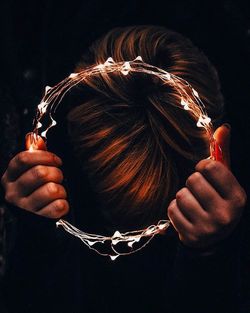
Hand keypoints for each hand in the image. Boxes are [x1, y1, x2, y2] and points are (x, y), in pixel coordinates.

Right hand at [1, 150, 68, 218]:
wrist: (33, 223)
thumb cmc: (34, 193)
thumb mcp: (30, 174)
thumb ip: (35, 156)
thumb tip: (38, 139)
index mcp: (9, 178)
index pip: (24, 158)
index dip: (45, 156)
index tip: (56, 160)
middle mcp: (13, 193)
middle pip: (40, 172)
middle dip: (57, 173)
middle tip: (58, 178)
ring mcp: (24, 208)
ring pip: (52, 189)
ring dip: (61, 190)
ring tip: (57, 193)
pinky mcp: (38, 220)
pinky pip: (59, 205)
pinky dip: (64, 204)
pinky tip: (58, 204)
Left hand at [167, 125, 246, 247]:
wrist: (213, 239)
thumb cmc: (218, 202)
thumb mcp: (225, 180)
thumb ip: (223, 154)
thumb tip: (223, 127)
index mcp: (238, 198)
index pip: (210, 167)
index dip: (203, 167)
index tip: (204, 173)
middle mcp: (225, 215)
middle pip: (193, 180)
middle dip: (193, 183)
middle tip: (200, 194)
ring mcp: (208, 228)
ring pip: (181, 195)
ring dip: (183, 197)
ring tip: (194, 205)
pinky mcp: (190, 236)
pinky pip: (171, 209)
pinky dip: (175, 210)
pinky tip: (186, 216)